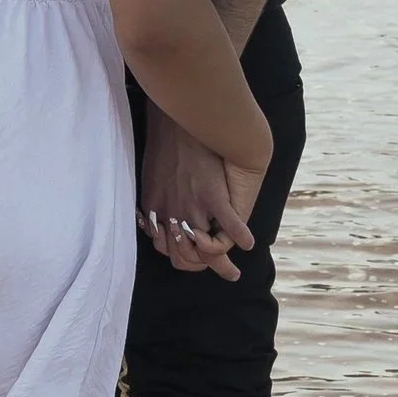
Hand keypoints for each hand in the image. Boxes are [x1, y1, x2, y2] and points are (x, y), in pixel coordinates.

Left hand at [138, 116, 263, 280]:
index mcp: (156, 215)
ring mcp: (194, 210)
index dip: (181, 259)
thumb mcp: (149, 181)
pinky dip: (241, 237)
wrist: (175, 124)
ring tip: (232, 271)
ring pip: (208, 252)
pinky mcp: (213, 198)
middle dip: (202, 269)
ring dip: (222, 265)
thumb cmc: (160, 148)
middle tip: (217, 272)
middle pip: (187, 259)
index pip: (168, 252)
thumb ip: (155, 203)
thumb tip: (157, 220)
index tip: (192, 259)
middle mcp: (174, 219)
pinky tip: (248, 242)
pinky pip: (230, 227)